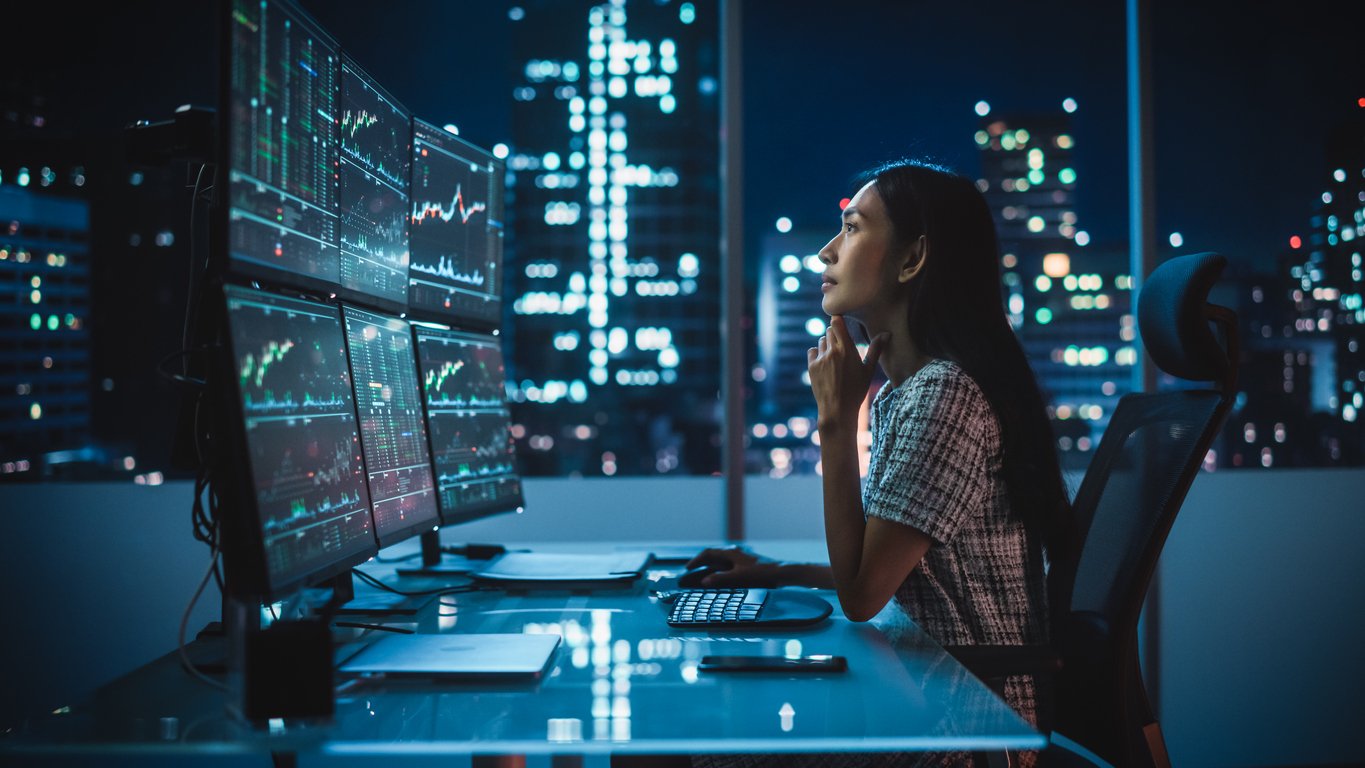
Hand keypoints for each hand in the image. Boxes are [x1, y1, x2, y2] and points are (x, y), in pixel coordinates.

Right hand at [685, 547, 782, 587]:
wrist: (781, 573)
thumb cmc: (761, 573)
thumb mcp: (739, 577)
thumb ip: (721, 579)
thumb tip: (704, 582)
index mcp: (731, 553)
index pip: (708, 554)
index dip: (696, 561)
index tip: (687, 569)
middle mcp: (734, 554)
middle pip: (712, 558)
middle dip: (699, 566)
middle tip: (688, 574)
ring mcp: (739, 560)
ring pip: (719, 564)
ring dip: (708, 571)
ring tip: (698, 579)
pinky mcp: (745, 566)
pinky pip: (726, 568)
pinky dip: (718, 574)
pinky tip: (717, 582)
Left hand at [808, 316, 888, 430]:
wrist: (837, 410)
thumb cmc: (856, 390)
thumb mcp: (868, 370)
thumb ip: (876, 349)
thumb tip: (887, 333)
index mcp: (846, 349)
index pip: (836, 322)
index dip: (838, 319)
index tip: (842, 320)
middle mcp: (831, 351)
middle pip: (829, 330)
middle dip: (835, 334)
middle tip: (842, 344)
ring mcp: (820, 359)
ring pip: (821, 341)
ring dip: (827, 344)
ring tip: (836, 357)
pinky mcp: (811, 367)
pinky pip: (812, 351)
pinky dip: (818, 353)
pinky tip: (825, 362)